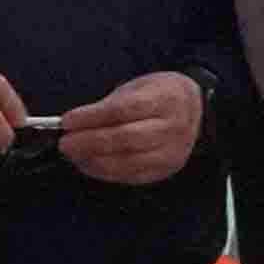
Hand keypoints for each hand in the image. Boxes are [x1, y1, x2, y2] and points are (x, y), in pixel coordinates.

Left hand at [56, 71, 207, 185]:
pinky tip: (88, 164)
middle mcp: (173, 127)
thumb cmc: (160, 96)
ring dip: (93, 159)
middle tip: (65, 143)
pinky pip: (130, 175)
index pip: (124, 110)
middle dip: (90, 142)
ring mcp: (171, 152)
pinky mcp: (165, 170)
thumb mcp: (138, 87)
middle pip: (126, 138)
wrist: (198, 112)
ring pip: (128, 161)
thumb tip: (73, 123)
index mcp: (166, 99)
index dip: (92, 117)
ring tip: (73, 154)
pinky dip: (104, 171)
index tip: (67, 121)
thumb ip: (109, 105)